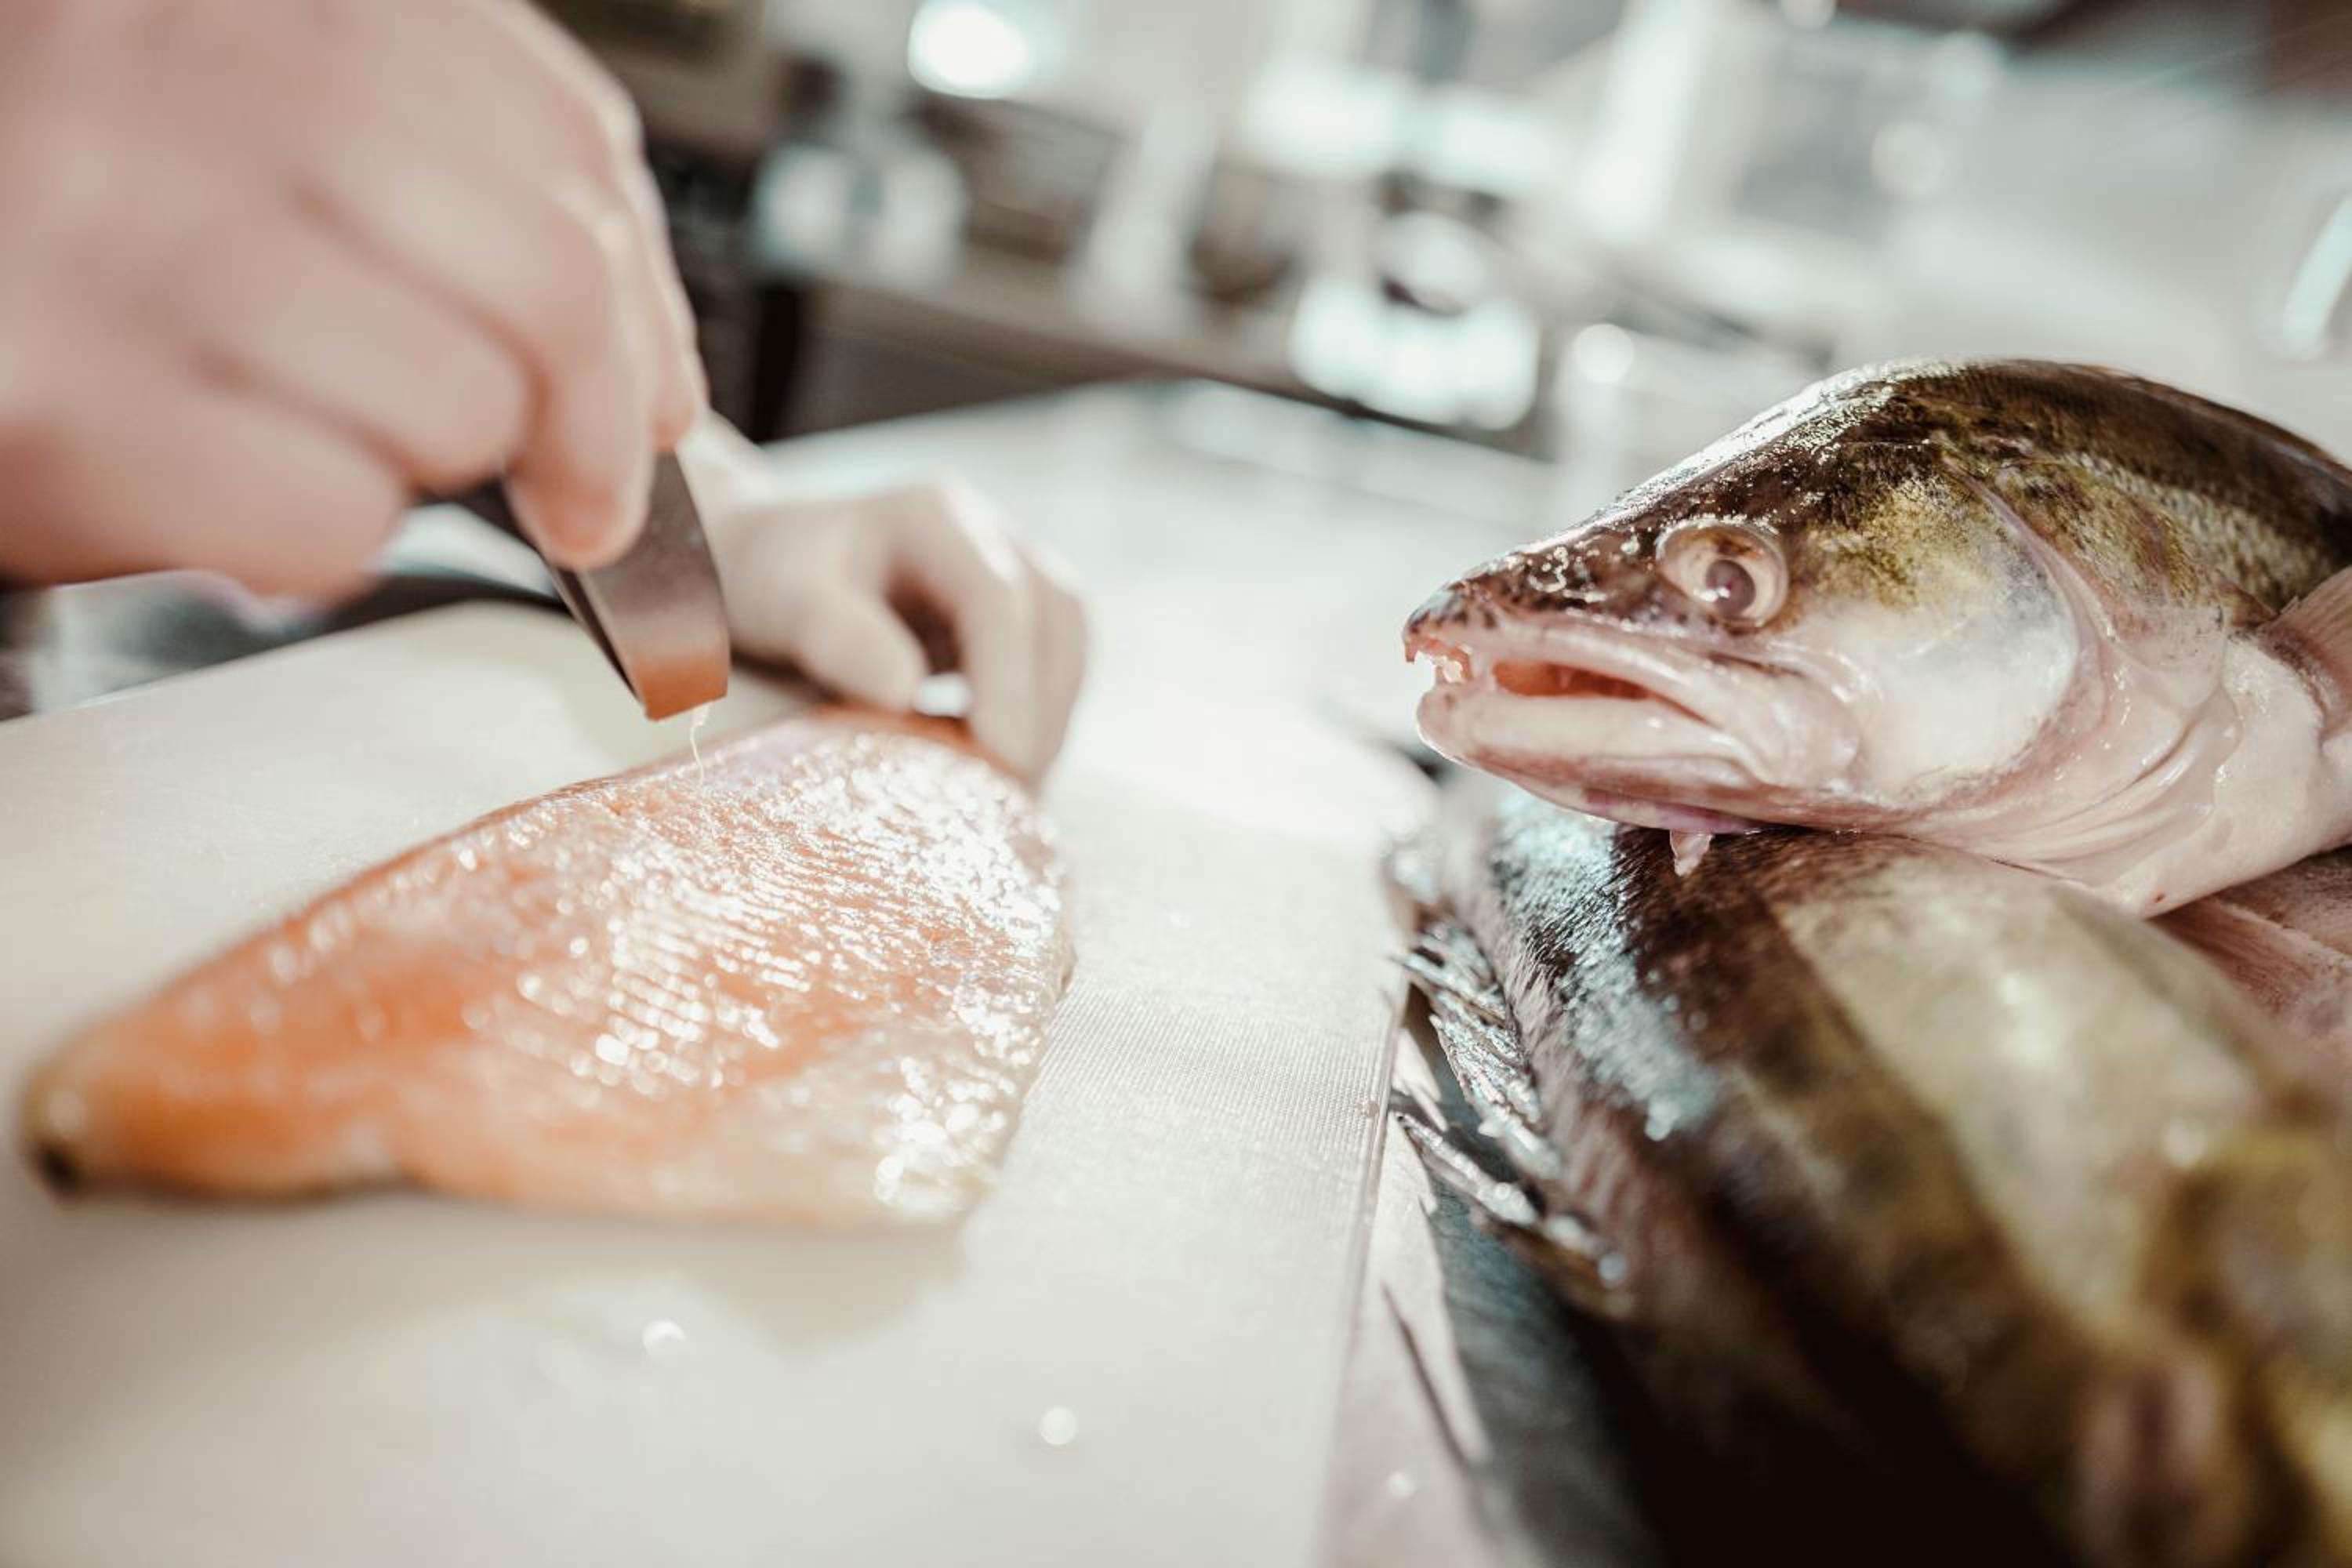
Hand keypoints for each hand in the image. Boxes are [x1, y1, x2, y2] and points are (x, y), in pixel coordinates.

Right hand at [0, 0, 704, 595]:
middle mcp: (189, 74)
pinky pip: (328, 514)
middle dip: (598, 419)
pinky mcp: (71, 403)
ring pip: (456, 403)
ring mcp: (124, 234)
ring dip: (432, 465)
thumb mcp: (236, 112)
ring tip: (330, 437)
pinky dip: (322, 539)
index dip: (647, 296)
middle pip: (547, 277)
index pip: (562, 133)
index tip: (654, 384)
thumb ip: (420, 145)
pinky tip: (246, 488)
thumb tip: (632, 328)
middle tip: (586, 491)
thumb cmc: (58, 215)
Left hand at [685, 423, 1086, 777]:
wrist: (766, 564)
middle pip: (1056, 618)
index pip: (998, 597)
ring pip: (1067, 644)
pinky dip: (1036, 720)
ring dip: (1051, 720)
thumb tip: (904, 692)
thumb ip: (838, 635)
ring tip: (1009, 792)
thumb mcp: (783, 599)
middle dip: (1042, 710)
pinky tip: (996, 770)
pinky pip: (1051, 667)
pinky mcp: (1015, 617)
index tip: (1001, 759)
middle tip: (1010, 795)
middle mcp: (990, 536)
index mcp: (934, 517)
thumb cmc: (770, 580)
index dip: (1009, 681)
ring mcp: (1013, 570)